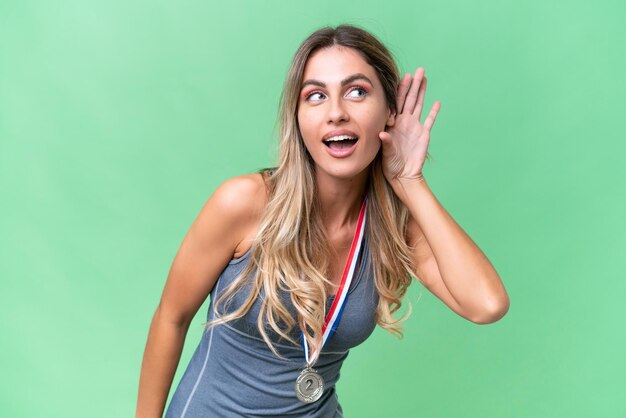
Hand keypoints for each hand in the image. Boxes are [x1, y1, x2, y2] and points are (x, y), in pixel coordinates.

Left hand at [379, 67, 440, 187]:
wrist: (403, 175)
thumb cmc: (390, 164)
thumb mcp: (386, 153)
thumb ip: (386, 143)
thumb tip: (382, 135)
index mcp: (393, 123)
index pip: (396, 103)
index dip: (400, 90)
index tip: (402, 77)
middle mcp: (403, 122)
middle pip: (409, 99)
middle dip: (413, 85)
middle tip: (417, 70)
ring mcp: (414, 127)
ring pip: (419, 105)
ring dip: (422, 92)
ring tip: (424, 78)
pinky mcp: (424, 134)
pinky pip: (430, 120)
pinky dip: (434, 111)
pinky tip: (437, 102)